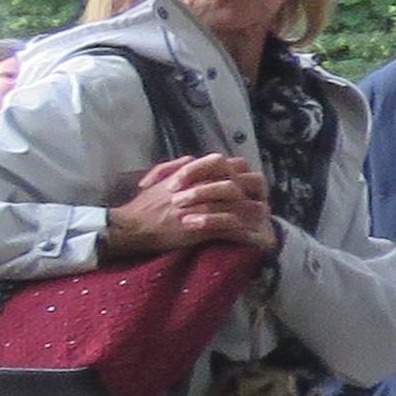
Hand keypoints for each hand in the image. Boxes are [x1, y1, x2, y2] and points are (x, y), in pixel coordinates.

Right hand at [100, 150, 271, 258]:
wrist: (131, 227)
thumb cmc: (144, 204)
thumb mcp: (161, 178)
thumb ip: (180, 165)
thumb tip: (197, 159)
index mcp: (191, 175)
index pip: (227, 165)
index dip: (242, 173)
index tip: (249, 183)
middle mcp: (198, 187)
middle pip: (236, 184)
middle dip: (252, 192)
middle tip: (262, 201)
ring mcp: (200, 208)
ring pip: (236, 205)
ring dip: (253, 212)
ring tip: (264, 218)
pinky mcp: (200, 228)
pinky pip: (229, 228)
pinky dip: (244, 232)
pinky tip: (254, 236)